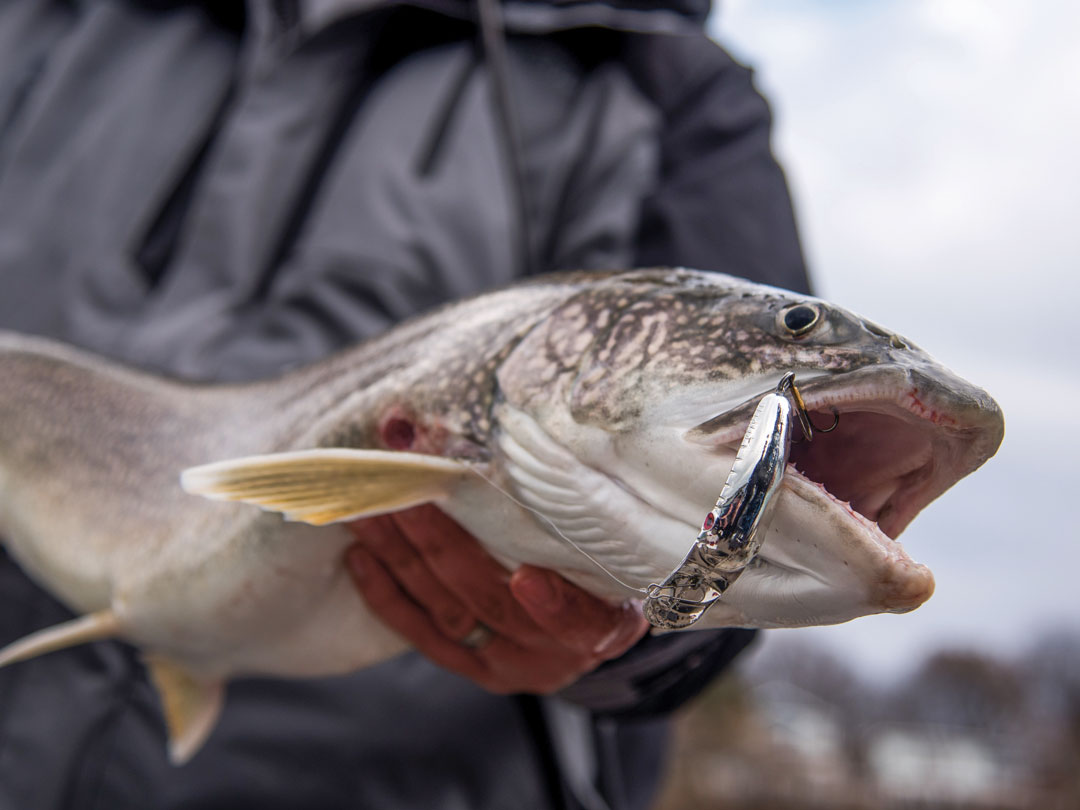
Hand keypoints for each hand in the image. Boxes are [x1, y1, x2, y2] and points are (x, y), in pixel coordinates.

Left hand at [344, 504, 647, 693]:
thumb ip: (578, 512)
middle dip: (443, 539)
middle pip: (492, 601)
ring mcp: (505, 665)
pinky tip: (362, 552)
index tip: (526, 577)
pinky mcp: (467, 665)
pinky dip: (386, 592)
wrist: (588, 612)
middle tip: (410, 486)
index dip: (554, 605)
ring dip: (403, 554)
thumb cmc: (602, 557)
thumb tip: (523, 432)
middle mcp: (554, 656)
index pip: (582, 622)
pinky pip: (419, 633)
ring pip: (447, 611)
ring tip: (374, 505)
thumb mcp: (613, 540)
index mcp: (604, 624)